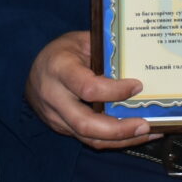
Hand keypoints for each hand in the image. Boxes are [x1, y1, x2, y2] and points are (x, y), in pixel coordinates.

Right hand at [25, 31, 160, 149]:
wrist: (34, 72)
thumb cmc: (62, 52)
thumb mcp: (81, 41)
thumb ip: (104, 52)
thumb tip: (138, 65)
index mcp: (58, 68)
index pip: (87, 87)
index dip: (114, 91)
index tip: (137, 86)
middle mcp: (54, 97)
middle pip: (86, 123)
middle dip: (119, 129)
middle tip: (146, 125)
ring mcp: (55, 117)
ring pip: (88, 138)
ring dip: (121, 140)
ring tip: (147, 132)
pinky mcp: (62, 129)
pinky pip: (88, 139)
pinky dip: (113, 140)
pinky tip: (134, 134)